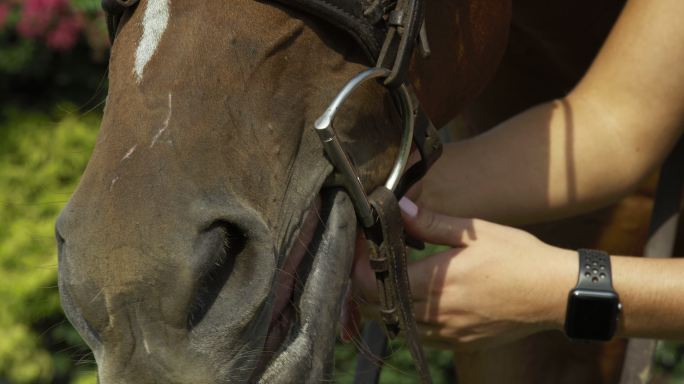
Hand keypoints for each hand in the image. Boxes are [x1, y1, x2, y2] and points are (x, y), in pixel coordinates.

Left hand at [349, 198, 576, 350]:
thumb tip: (398, 206)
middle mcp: (434, 314)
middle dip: (364, 284)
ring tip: (388, 276)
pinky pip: (418, 335)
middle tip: (367, 260)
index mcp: (433, 283)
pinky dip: (406, 317)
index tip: (360, 246)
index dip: (357, 266)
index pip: (372, 283)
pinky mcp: (458, 342)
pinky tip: (415, 297)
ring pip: (393, 324)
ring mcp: (446, 332)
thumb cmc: (517, 258)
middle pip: (375, 307)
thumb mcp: (473, 232)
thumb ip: (429, 221)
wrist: (553, 293)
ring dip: (383, 302)